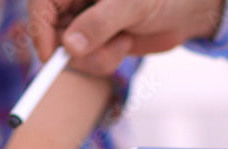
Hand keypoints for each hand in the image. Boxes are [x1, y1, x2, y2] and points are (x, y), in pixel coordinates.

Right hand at [28, 0, 223, 74]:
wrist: (186, 11)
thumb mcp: (132, 5)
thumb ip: (100, 23)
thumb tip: (70, 46)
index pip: (42, 5)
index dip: (41, 30)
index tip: (50, 57)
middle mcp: (76, 2)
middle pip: (53, 34)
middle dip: (78, 51)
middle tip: (107, 50)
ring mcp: (85, 23)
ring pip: (71, 54)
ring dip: (98, 57)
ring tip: (125, 40)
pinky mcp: (96, 42)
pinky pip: (89, 63)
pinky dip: (106, 61)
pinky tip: (126, 44)